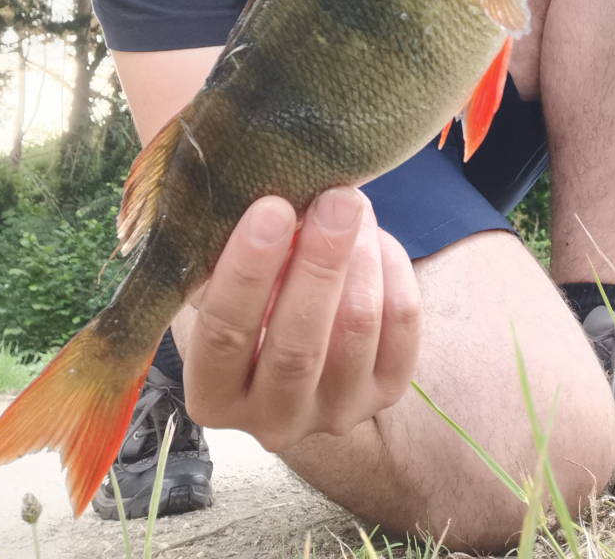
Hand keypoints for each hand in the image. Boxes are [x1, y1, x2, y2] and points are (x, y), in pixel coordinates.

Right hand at [182, 188, 421, 451]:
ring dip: (360, 256)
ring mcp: (334, 412)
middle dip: (319, 262)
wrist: (294, 337)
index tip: (271, 208)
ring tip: (351, 203)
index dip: (247, 272)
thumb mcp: (218, 283)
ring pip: (357, 329)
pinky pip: (401, 327)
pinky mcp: (384, 393)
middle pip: (298, 345)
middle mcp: (272, 420)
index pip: (224, 338)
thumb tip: (266, 193)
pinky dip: (393, 272)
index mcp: (213, 395)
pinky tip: (374, 238)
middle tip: (334, 199)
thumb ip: (227, 253)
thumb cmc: (246, 299)